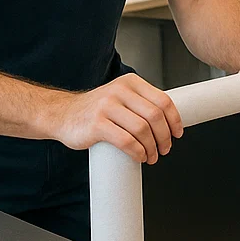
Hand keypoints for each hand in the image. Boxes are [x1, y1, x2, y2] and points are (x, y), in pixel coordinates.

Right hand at [51, 74, 182, 163]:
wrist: (61, 115)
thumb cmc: (95, 110)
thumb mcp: (120, 98)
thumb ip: (140, 103)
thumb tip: (169, 121)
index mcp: (130, 83)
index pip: (163, 101)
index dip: (175, 120)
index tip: (178, 134)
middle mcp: (119, 91)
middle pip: (155, 116)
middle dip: (165, 137)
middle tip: (165, 149)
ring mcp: (107, 107)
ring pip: (143, 129)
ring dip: (152, 148)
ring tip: (151, 156)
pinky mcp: (97, 124)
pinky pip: (127, 141)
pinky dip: (138, 152)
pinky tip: (139, 157)